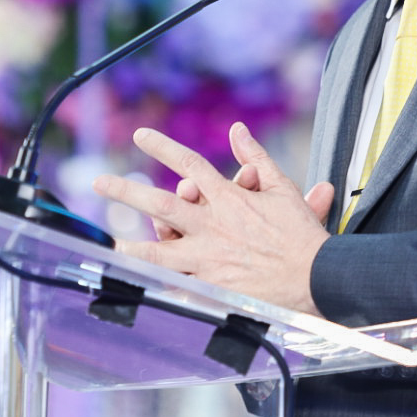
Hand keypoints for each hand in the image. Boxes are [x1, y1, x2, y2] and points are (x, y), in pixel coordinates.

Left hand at [94, 122, 335, 314]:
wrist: (317, 276)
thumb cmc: (302, 235)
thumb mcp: (282, 188)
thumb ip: (256, 157)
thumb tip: (237, 129)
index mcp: (229, 199)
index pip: (189, 164)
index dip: (162, 147)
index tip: (139, 136)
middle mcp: (213, 226)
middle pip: (162, 203)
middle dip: (127, 191)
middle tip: (99, 182)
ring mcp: (209, 258)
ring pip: (160, 251)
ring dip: (131, 246)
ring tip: (108, 243)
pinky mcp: (213, 288)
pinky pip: (177, 286)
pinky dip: (157, 285)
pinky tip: (136, 285)